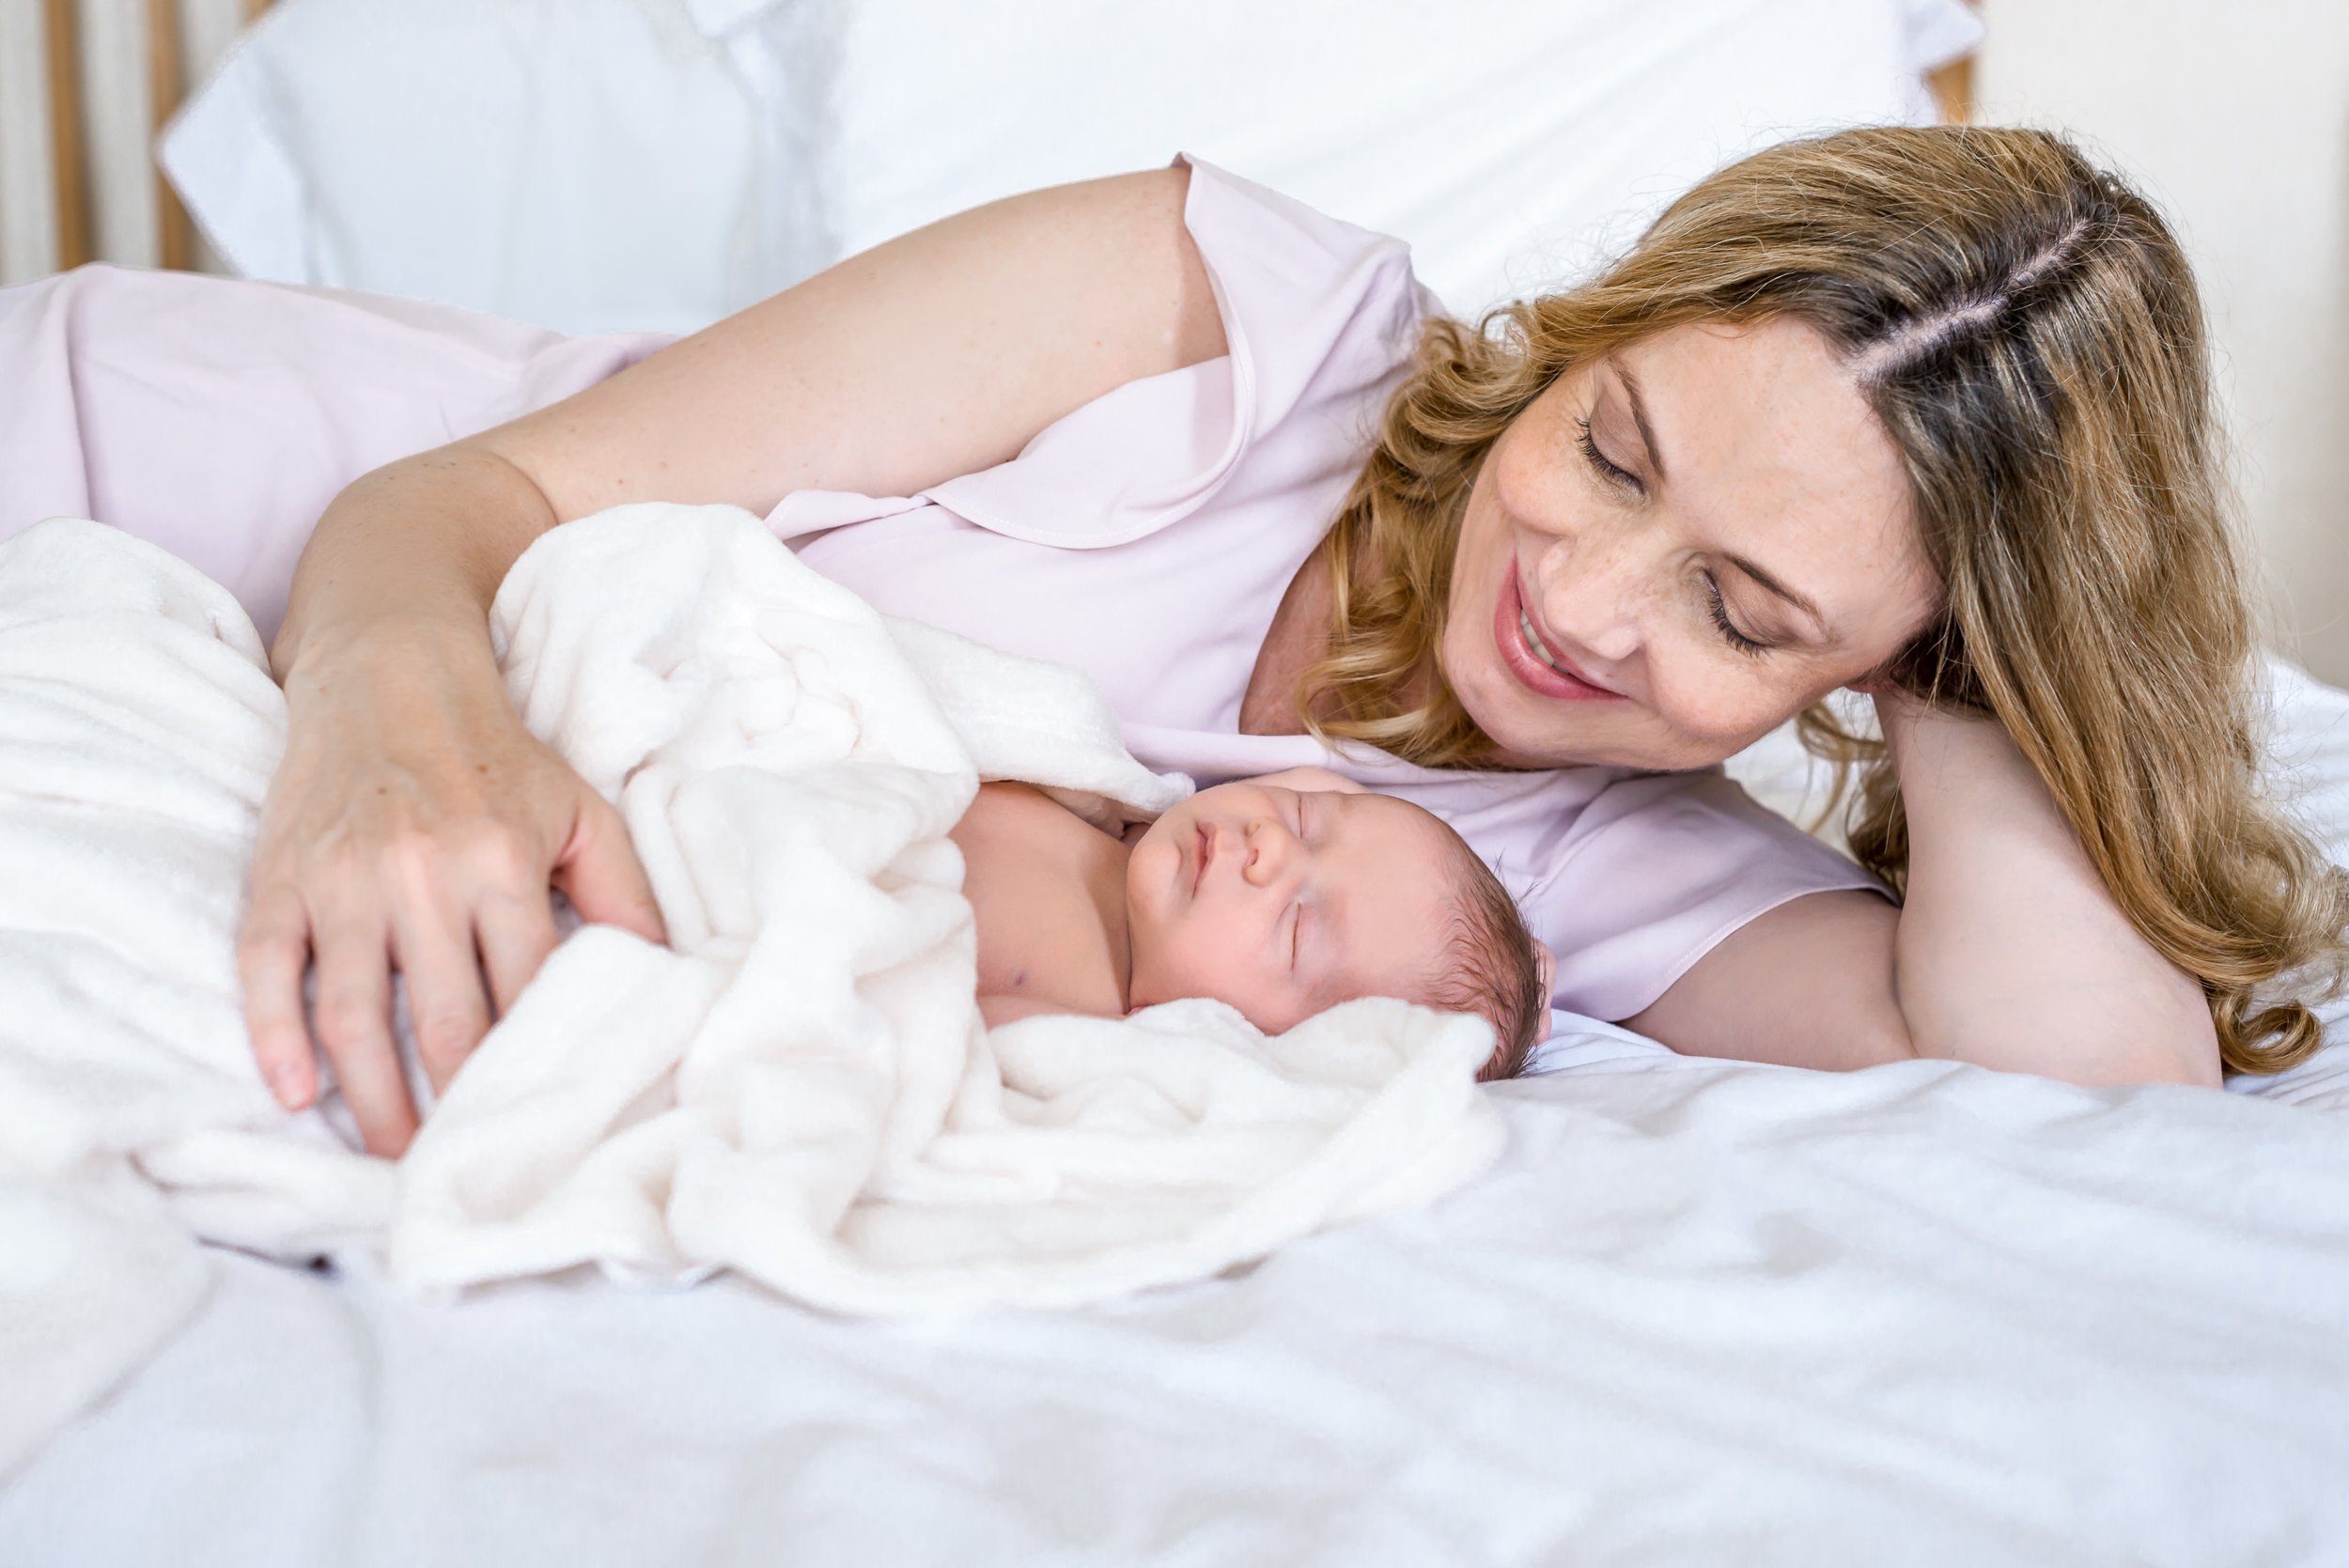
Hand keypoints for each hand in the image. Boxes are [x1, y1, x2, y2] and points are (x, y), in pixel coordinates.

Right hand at [237, 618, 665, 1155]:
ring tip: (397, 1157)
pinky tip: (295, 1092)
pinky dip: (274, 1035)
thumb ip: (625, 894)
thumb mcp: (579, 810)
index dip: (538, 1063)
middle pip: (446, 1021)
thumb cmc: (497, 754)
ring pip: (356, 1014)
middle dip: (461, 1106)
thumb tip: (669, 975)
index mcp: (504, 862)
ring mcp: (345, 879)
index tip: (549, 1123)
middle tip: (472, 1167)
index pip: (529, 990)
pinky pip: (268, 968)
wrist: (389, 669)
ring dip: (374, 1099)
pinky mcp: (282, 876)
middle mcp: (424, 874)